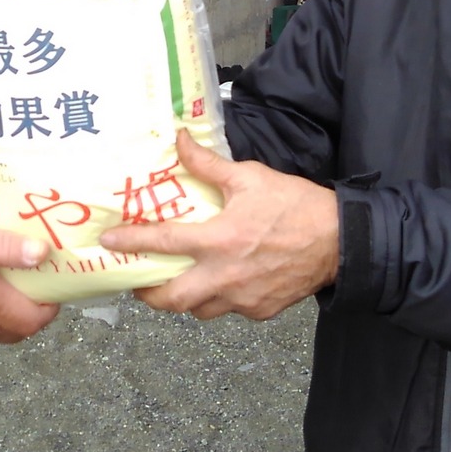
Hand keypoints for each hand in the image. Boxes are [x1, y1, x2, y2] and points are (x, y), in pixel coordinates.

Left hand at [100, 130, 338, 320]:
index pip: (165, 243)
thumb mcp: (251, 177)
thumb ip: (209, 165)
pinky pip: (229, 310)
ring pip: (199, 310)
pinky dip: (219, 299)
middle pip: (172, 300)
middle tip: (141, 280)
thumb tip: (180, 140)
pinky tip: (223, 282)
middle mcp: (225, 276)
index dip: (132, 243)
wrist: (341, 241)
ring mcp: (243, 298)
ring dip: (185, 299)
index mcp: (220, 239)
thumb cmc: (296, 206)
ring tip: (181, 281)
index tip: (109, 243)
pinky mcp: (260, 311)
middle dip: (148, 294)